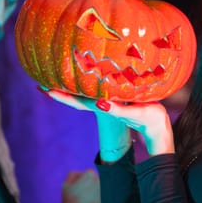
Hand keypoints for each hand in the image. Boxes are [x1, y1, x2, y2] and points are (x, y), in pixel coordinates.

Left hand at [40, 88, 174, 157]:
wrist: (158, 127)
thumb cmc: (148, 119)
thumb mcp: (133, 113)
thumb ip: (117, 109)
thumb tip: (101, 104)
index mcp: (104, 108)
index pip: (78, 101)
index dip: (62, 96)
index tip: (45, 90)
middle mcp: (103, 105)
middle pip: (77, 97)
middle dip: (61, 89)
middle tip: (42, 82)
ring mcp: (108, 103)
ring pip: (85, 93)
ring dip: (71, 86)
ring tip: (58, 75)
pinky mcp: (116, 99)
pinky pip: (96, 90)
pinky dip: (87, 83)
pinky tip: (85, 77)